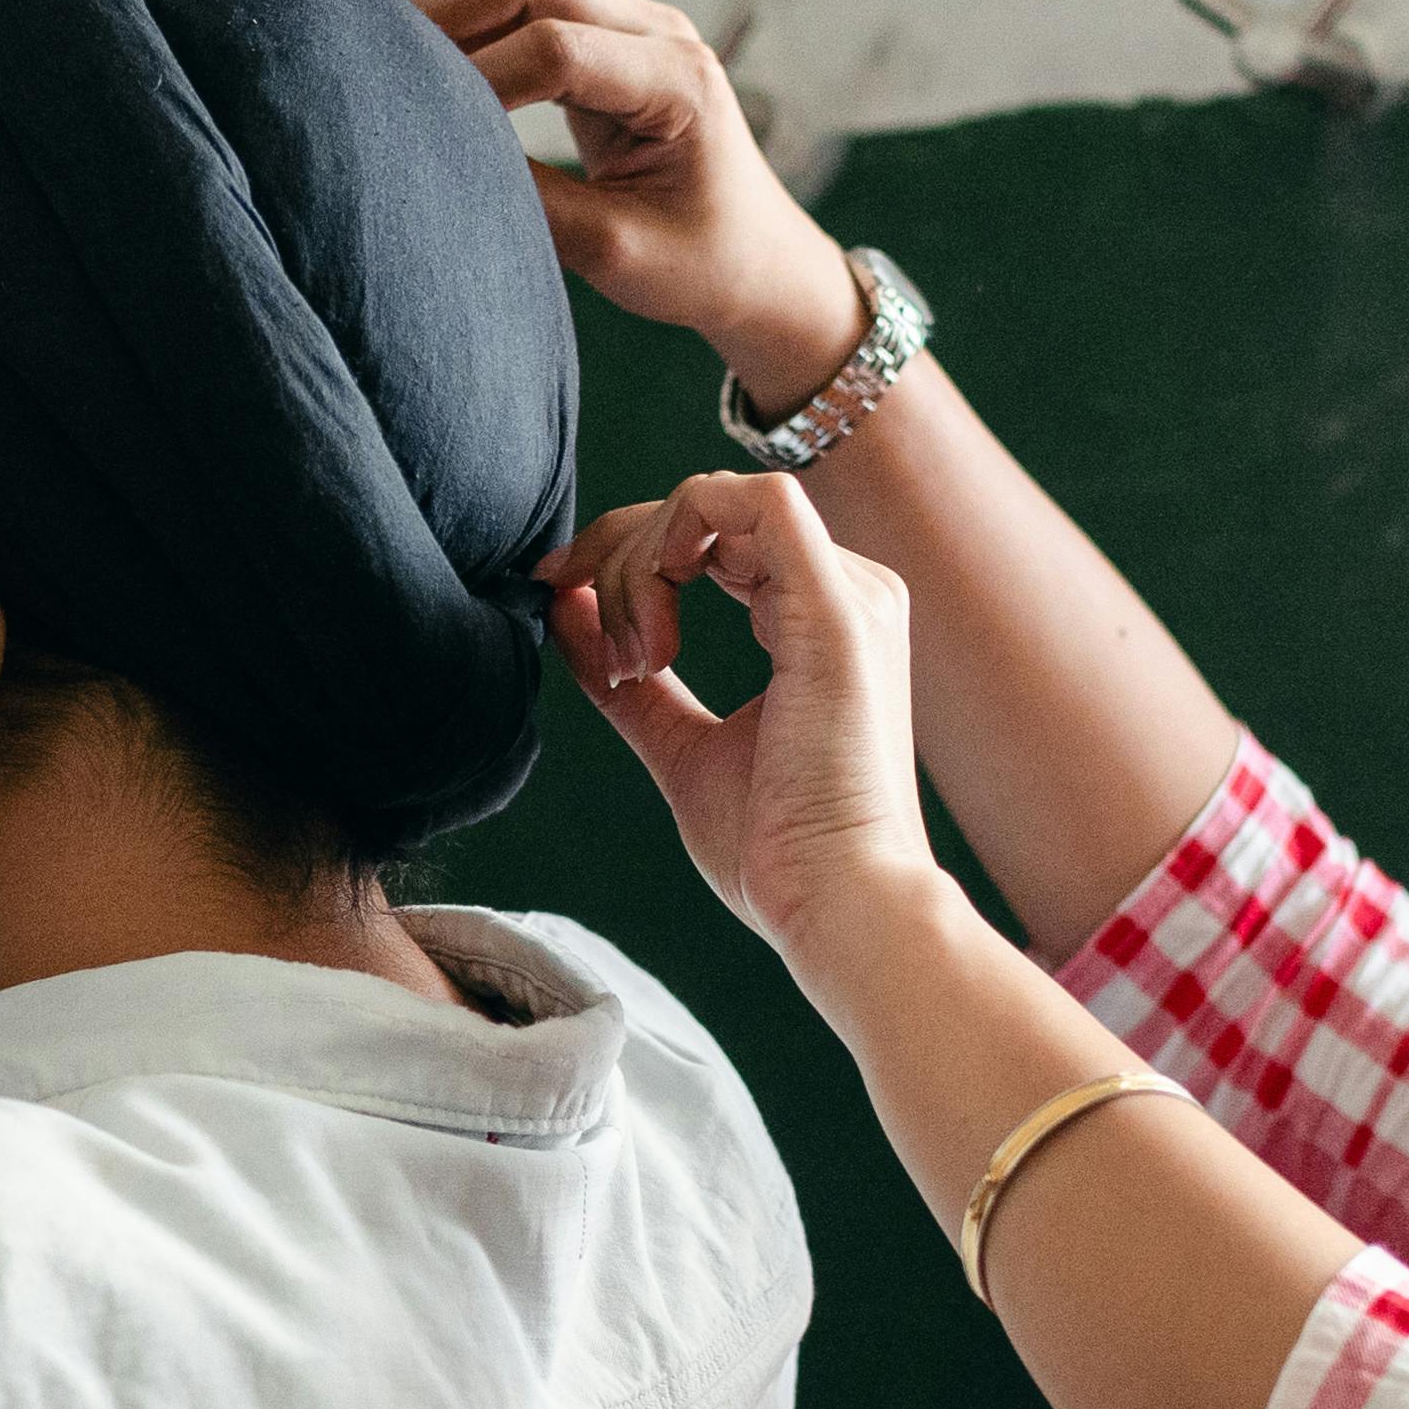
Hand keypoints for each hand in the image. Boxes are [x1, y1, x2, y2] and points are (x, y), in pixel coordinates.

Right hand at [411, 0, 860, 403]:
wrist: (761, 265)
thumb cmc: (705, 267)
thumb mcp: (618, 254)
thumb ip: (533, 204)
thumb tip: (440, 165)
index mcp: (679, 80)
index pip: (554, 50)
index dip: (474, 83)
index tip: (417, 132)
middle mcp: (657, 31)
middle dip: (444, 14)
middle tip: (377, 72)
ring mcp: (631, 26)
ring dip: (451, 18)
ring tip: (393, 76)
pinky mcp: (604, 41)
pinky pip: (522, 9)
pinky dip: (470, 35)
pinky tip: (428, 79)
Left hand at [552, 470, 945, 984]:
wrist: (838, 905)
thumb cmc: (776, 850)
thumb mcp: (681, 749)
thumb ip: (630, 684)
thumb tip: (563, 610)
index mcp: (819, 618)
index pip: (711, 535)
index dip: (621, 552)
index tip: (557, 596)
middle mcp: (847, 590)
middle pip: (704, 510)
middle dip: (616, 554)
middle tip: (578, 626)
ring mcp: (850, 592)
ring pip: (715, 502)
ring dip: (639, 562)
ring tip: (630, 660)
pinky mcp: (839, 605)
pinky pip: (756, 503)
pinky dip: (679, 536)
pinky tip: (655, 623)